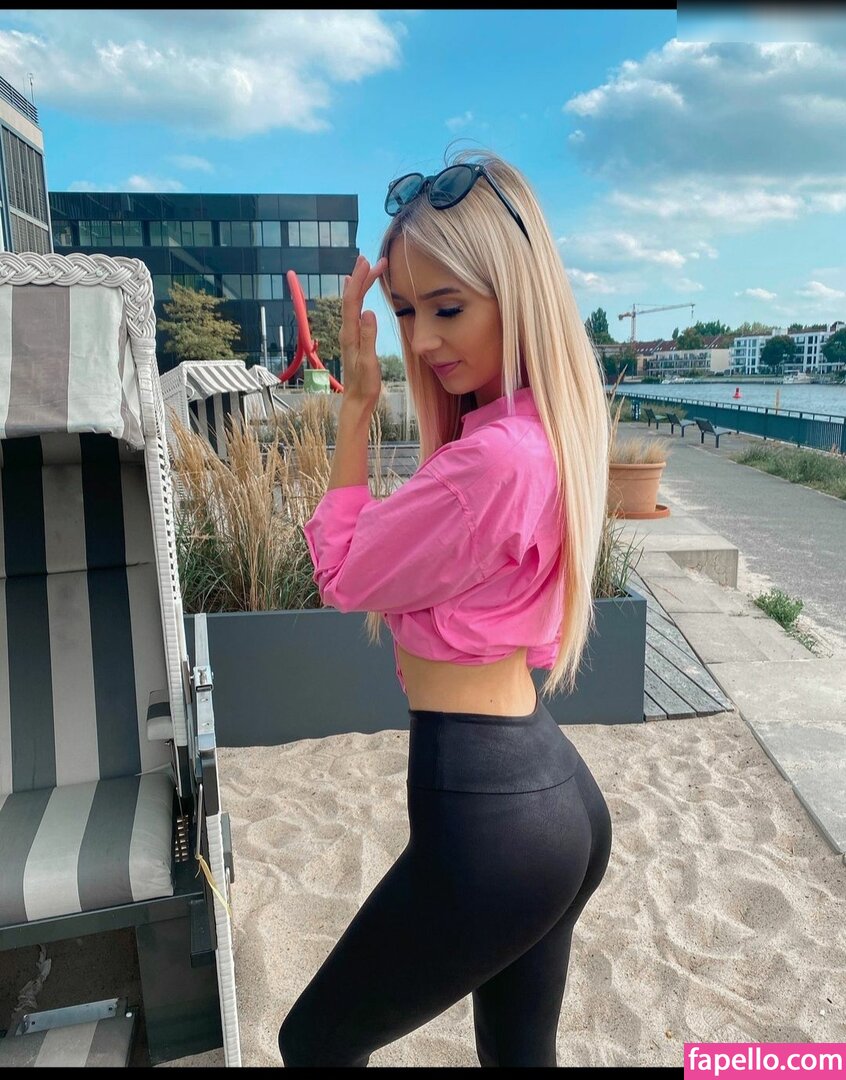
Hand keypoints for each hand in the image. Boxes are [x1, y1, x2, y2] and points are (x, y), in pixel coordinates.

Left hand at [339, 254, 386, 409]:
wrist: (356, 401)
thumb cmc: (364, 385)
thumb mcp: (369, 362)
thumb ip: (368, 337)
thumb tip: (368, 311)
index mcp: (350, 334)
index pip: (353, 301)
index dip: (360, 280)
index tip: (368, 263)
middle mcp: (347, 331)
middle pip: (352, 298)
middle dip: (361, 277)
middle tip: (374, 260)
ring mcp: (349, 335)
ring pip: (353, 303)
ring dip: (360, 285)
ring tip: (366, 268)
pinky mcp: (354, 339)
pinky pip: (354, 311)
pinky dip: (357, 297)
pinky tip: (356, 294)